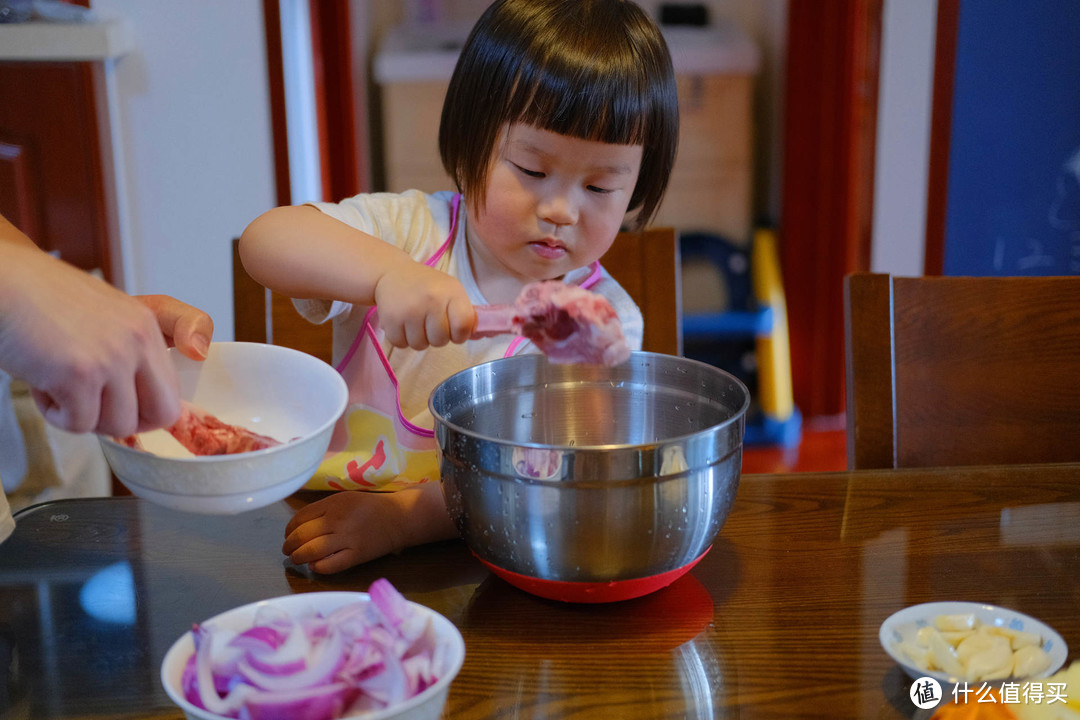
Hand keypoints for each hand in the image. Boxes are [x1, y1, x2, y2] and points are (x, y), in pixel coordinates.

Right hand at [0, 244, 209, 435]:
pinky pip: (79, 424)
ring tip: (61, 385)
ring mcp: (112, 357)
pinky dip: (56, 415)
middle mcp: (138, 340)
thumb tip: (151, 403)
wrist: (1, 283)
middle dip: (126, 421)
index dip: (149, 409)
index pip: (175, 391)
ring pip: (119, 425)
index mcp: (148, 325)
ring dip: (84, 416)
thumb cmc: (43, 302)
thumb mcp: (106, 315)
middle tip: (95, 407)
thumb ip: (134, 350)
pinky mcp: (79, 374)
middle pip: (162, 415)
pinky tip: (42, 384)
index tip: (127, 406)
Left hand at [282, 483, 455, 573]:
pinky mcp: (356, 555)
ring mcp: (347, 539)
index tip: (288, 535)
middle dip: (289, 545)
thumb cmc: (370, 507)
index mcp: (333, 504)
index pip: (300, 518)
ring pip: (312, 551)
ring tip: (296, 559)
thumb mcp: (345, 499)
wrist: (399, 517)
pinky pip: (331, 565)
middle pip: (302, 535)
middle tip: (287, 550)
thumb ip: (323, 509)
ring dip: (298, 557)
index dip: (289, 529)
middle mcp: (337, 520)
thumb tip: (298, 526)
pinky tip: (314, 566)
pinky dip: (318, 567)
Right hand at [372, 260, 475, 349]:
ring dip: (419, 339)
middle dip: (437, 336)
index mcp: (451, 292)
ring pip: (420, 345)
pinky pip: (401, 344)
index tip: (454, 329)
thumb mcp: (452, 291)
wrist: (392, 273)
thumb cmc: (428, 286)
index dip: (460, 334)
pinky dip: (402, 339)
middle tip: (430, 322)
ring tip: (416, 322)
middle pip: (441, 340)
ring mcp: (410, 310)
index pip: (464, 326)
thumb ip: (466, 314)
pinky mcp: (390, 319)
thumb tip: (480, 335)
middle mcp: (431, 300)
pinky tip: (403, 323)